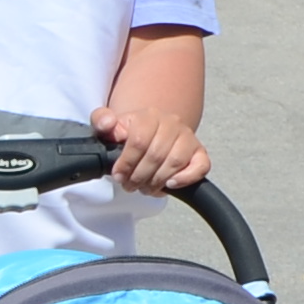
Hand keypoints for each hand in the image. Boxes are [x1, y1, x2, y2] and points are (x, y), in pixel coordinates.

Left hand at [91, 103, 208, 195]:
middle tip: (130, 186)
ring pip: (175, 162)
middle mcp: (172, 123)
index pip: (139, 141)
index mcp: (149, 116)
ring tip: (145, 188)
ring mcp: (187, 137)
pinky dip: (186, 178)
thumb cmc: (130, 134)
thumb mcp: (111, 127)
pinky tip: (170, 184)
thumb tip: (107, 124)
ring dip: (157, 181)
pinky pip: (201, 166)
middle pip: (156, 155)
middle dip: (139, 177)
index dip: (126, 163)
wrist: (152, 134)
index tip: (118, 176)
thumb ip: (102, 121)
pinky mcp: (200, 153)